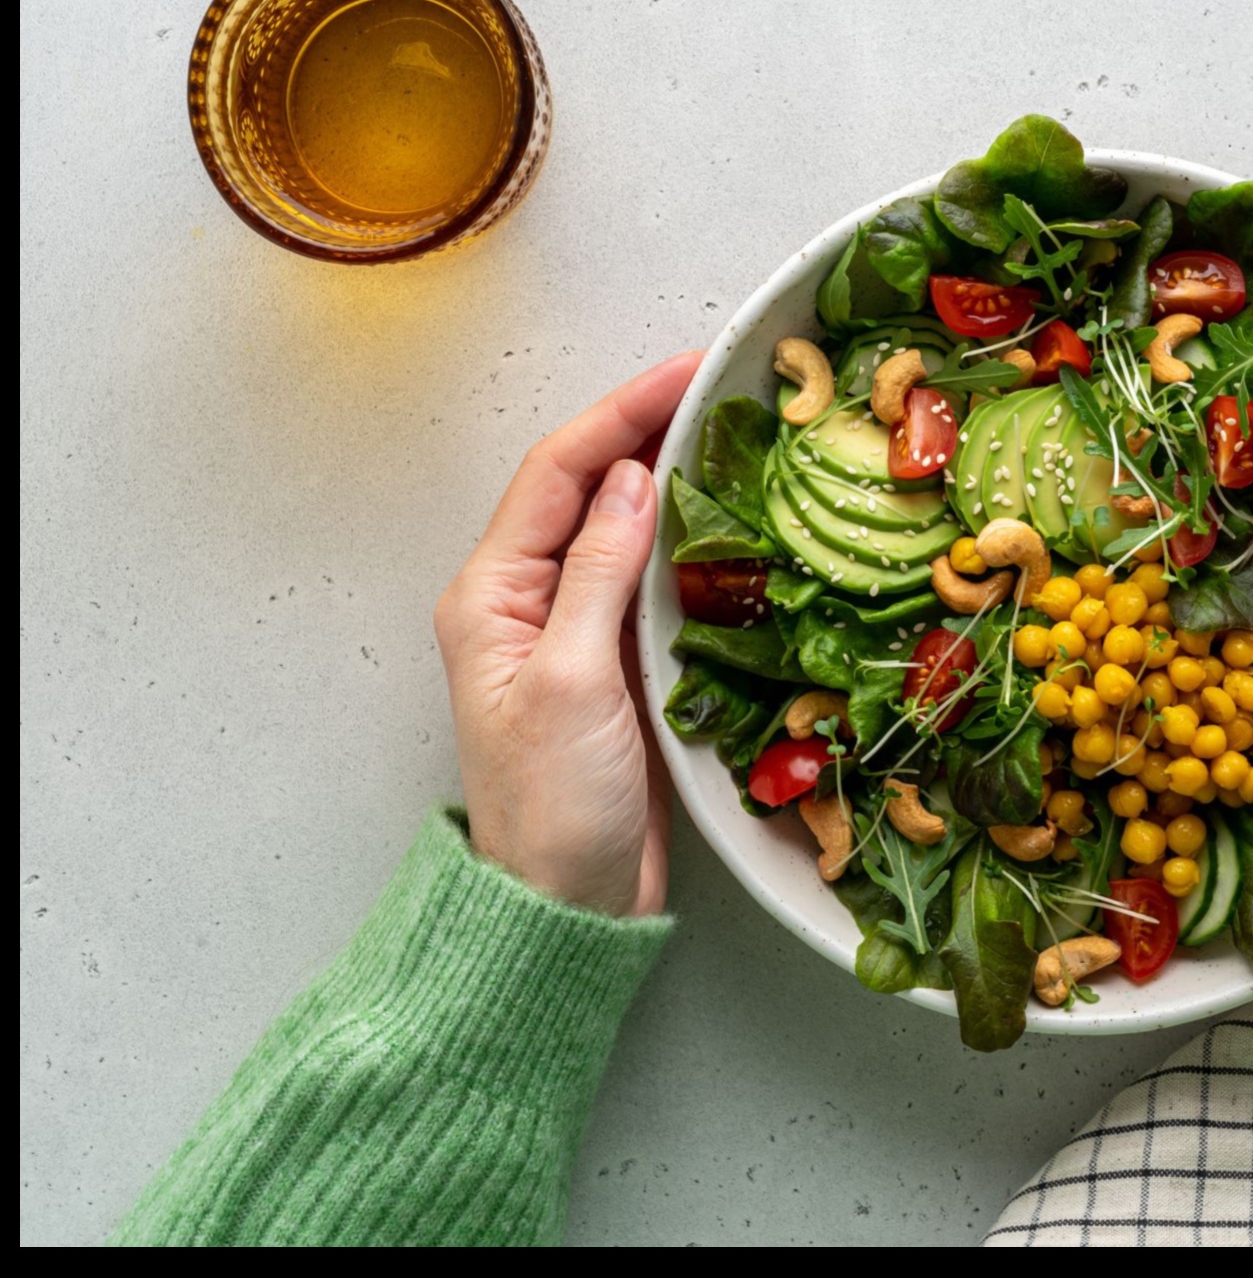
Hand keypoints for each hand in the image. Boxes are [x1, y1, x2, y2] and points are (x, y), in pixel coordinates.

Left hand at [433, 352, 703, 916]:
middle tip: (723, 390)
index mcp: (490, 594)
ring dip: (673, 480)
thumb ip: (598, 574)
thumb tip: (634, 478)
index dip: (623, 413)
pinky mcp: (614, 666)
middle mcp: (524, 601)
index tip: (688, 372)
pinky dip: (689, 543)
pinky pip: (649, 581)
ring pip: (623, 530)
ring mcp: (571, 632)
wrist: (566, 905)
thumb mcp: (570, 680)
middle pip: (589, 489)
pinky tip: (731, 525)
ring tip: (735, 438)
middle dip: (650, 430)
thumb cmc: (552, 806)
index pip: (559, 473)